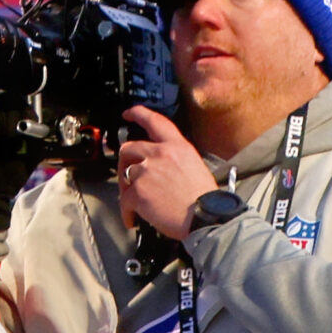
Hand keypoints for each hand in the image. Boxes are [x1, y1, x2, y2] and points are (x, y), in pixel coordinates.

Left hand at [117, 106, 219, 240]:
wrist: (207, 219)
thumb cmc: (204, 200)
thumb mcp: (194, 166)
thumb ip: (173, 159)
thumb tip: (157, 165)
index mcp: (177, 147)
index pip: (155, 121)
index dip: (138, 113)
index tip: (128, 114)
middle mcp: (161, 154)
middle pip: (129, 148)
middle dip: (125, 162)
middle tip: (127, 177)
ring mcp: (147, 171)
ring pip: (125, 175)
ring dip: (127, 189)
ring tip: (136, 203)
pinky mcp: (138, 191)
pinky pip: (124, 200)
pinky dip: (127, 212)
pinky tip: (133, 218)